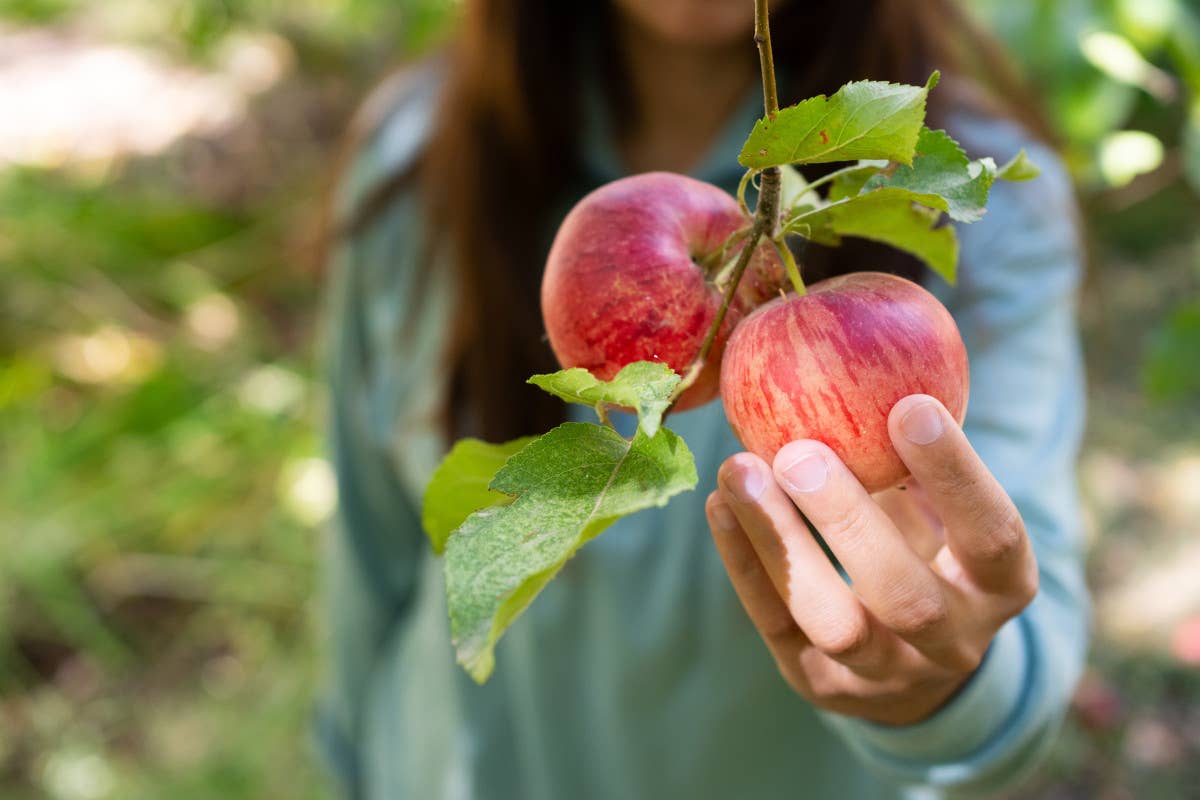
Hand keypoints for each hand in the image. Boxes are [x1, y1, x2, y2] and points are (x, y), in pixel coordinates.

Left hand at [706, 395, 1038, 725]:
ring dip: (779, 543)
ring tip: (737, 470)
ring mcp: (883, 673)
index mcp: (1000, 587)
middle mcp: (951, 640)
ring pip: (832, 623)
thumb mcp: (948, 510)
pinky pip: (776, 625)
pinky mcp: (819, 686)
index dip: (956, 475)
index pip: (992, 535)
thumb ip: (920, 458)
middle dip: (847, 520)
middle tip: (797, 450)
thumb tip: (870, 355)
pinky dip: (744, 563)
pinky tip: (720, 504)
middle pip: (903, 594)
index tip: (911, 403)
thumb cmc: (931, 552)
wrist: (920, 670)